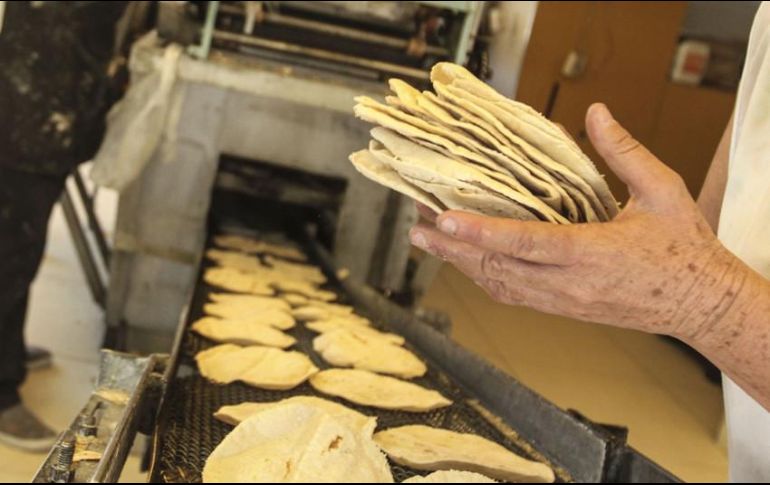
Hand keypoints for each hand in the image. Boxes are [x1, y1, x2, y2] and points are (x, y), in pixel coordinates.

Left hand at [409, 103, 749, 338]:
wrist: (700, 303)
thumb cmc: (683, 248)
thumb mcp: (662, 191)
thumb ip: (624, 153)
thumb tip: (595, 113)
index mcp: (592, 253)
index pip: (526, 243)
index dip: (482, 232)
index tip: (445, 219)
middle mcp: (569, 284)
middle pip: (498, 268)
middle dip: (453, 248)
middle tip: (416, 227)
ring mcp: (563, 302)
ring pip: (499, 285)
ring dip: (461, 264)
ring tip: (429, 241)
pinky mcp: (562, 309)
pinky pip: (514, 295)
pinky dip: (484, 278)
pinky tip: (465, 262)